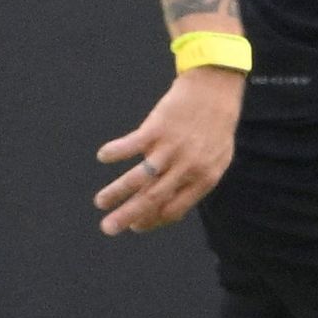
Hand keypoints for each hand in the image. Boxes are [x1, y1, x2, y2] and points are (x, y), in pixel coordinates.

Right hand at [97, 66, 243, 233]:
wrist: (216, 89)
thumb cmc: (215, 127)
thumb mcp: (216, 158)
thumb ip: (194, 182)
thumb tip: (168, 207)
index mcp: (204, 178)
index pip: (173, 210)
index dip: (152, 221)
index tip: (135, 225)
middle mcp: (188, 167)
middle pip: (152, 199)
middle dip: (127, 216)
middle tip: (107, 229)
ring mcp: (172, 148)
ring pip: (139, 178)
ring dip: (116, 192)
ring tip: (100, 202)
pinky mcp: (158, 128)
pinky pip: (131, 145)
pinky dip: (115, 151)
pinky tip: (103, 155)